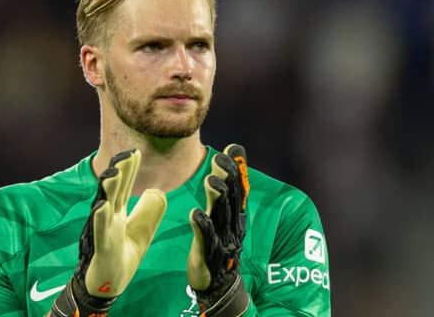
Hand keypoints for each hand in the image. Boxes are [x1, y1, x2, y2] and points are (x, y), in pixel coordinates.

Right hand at [52, 149, 166, 316]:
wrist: (107, 286)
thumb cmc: (121, 256)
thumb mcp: (141, 231)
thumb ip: (149, 211)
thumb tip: (157, 189)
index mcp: (117, 213)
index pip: (123, 187)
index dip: (129, 170)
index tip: (135, 151)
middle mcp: (107, 219)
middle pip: (113, 191)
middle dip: (119, 172)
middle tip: (127, 153)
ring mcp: (103, 233)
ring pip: (104, 207)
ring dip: (108, 190)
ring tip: (114, 173)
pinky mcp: (101, 250)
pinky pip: (99, 233)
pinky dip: (100, 220)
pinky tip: (103, 206)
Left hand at [187, 144, 249, 316]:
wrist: (219, 285)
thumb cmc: (219, 244)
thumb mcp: (225, 214)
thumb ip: (227, 186)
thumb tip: (231, 153)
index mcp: (235, 215)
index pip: (239, 188)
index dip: (237, 168)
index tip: (232, 147)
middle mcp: (231, 226)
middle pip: (232, 199)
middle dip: (229, 178)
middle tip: (221, 158)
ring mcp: (221, 241)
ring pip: (221, 217)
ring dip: (217, 199)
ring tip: (210, 182)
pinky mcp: (207, 257)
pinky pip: (206, 241)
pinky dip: (202, 227)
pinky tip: (195, 213)